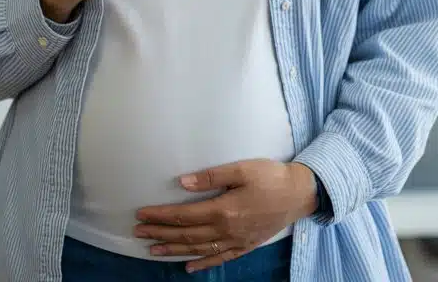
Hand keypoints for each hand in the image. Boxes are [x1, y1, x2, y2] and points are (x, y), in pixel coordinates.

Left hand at [133, 159, 317, 272]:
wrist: (300, 193)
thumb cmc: (270, 177)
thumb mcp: (241, 169)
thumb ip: (211, 177)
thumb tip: (182, 183)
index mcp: (223, 210)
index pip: (183, 215)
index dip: (160, 215)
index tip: (141, 213)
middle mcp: (226, 230)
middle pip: (187, 234)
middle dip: (160, 232)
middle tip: (138, 232)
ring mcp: (236, 241)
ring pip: (198, 249)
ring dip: (174, 249)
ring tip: (152, 250)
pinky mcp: (245, 245)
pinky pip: (220, 258)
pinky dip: (202, 263)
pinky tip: (188, 267)